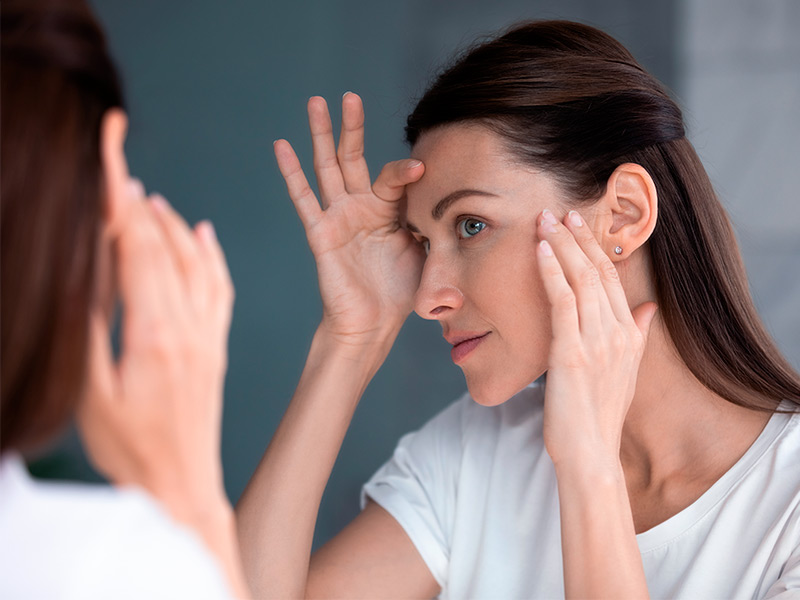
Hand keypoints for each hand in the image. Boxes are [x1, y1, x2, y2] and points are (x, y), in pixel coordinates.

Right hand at [77, 179, 234, 520]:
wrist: (181, 486)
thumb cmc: (130, 450)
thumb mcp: (92, 395)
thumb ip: (89, 333)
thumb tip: (85, 278)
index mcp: (154, 334)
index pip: (136, 251)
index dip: (121, 204)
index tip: (111, 166)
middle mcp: (188, 327)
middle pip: (165, 249)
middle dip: (139, 204)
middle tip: (121, 169)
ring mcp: (208, 336)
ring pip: (197, 264)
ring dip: (174, 226)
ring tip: (151, 199)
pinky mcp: (216, 347)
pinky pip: (220, 290)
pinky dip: (212, 257)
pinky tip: (204, 236)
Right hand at [274, 93, 424, 347]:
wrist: (373, 324)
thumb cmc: (399, 291)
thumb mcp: (426, 251)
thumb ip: (433, 222)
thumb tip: (457, 202)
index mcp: (388, 210)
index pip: (394, 177)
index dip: (407, 171)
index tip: (424, 168)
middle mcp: (361, 207)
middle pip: (353, 157)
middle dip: (351, 127)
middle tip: (349, 96)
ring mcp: (339, 217)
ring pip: (327, 168)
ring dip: (320, 135)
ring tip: (315, 102)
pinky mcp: (321, 232)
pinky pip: (304, 199)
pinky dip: (292, 173)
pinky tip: (282, 145)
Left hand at [535, 209, 656, 469]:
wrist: (591, 452)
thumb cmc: (599, 414)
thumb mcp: (626, 371)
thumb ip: (638, 335)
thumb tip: (649, 307)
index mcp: (629, 335)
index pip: (611, 278)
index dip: (593, 247)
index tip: (577, 224)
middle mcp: (616, 333)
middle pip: (596, 271)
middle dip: (576, 238)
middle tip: (558, 211)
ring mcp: (595, 341)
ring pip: (580, 279)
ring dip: (560, 245)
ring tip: (544, 220)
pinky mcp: (571, 352)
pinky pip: (561, 302)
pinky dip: (551, 271)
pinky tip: (540, 250)